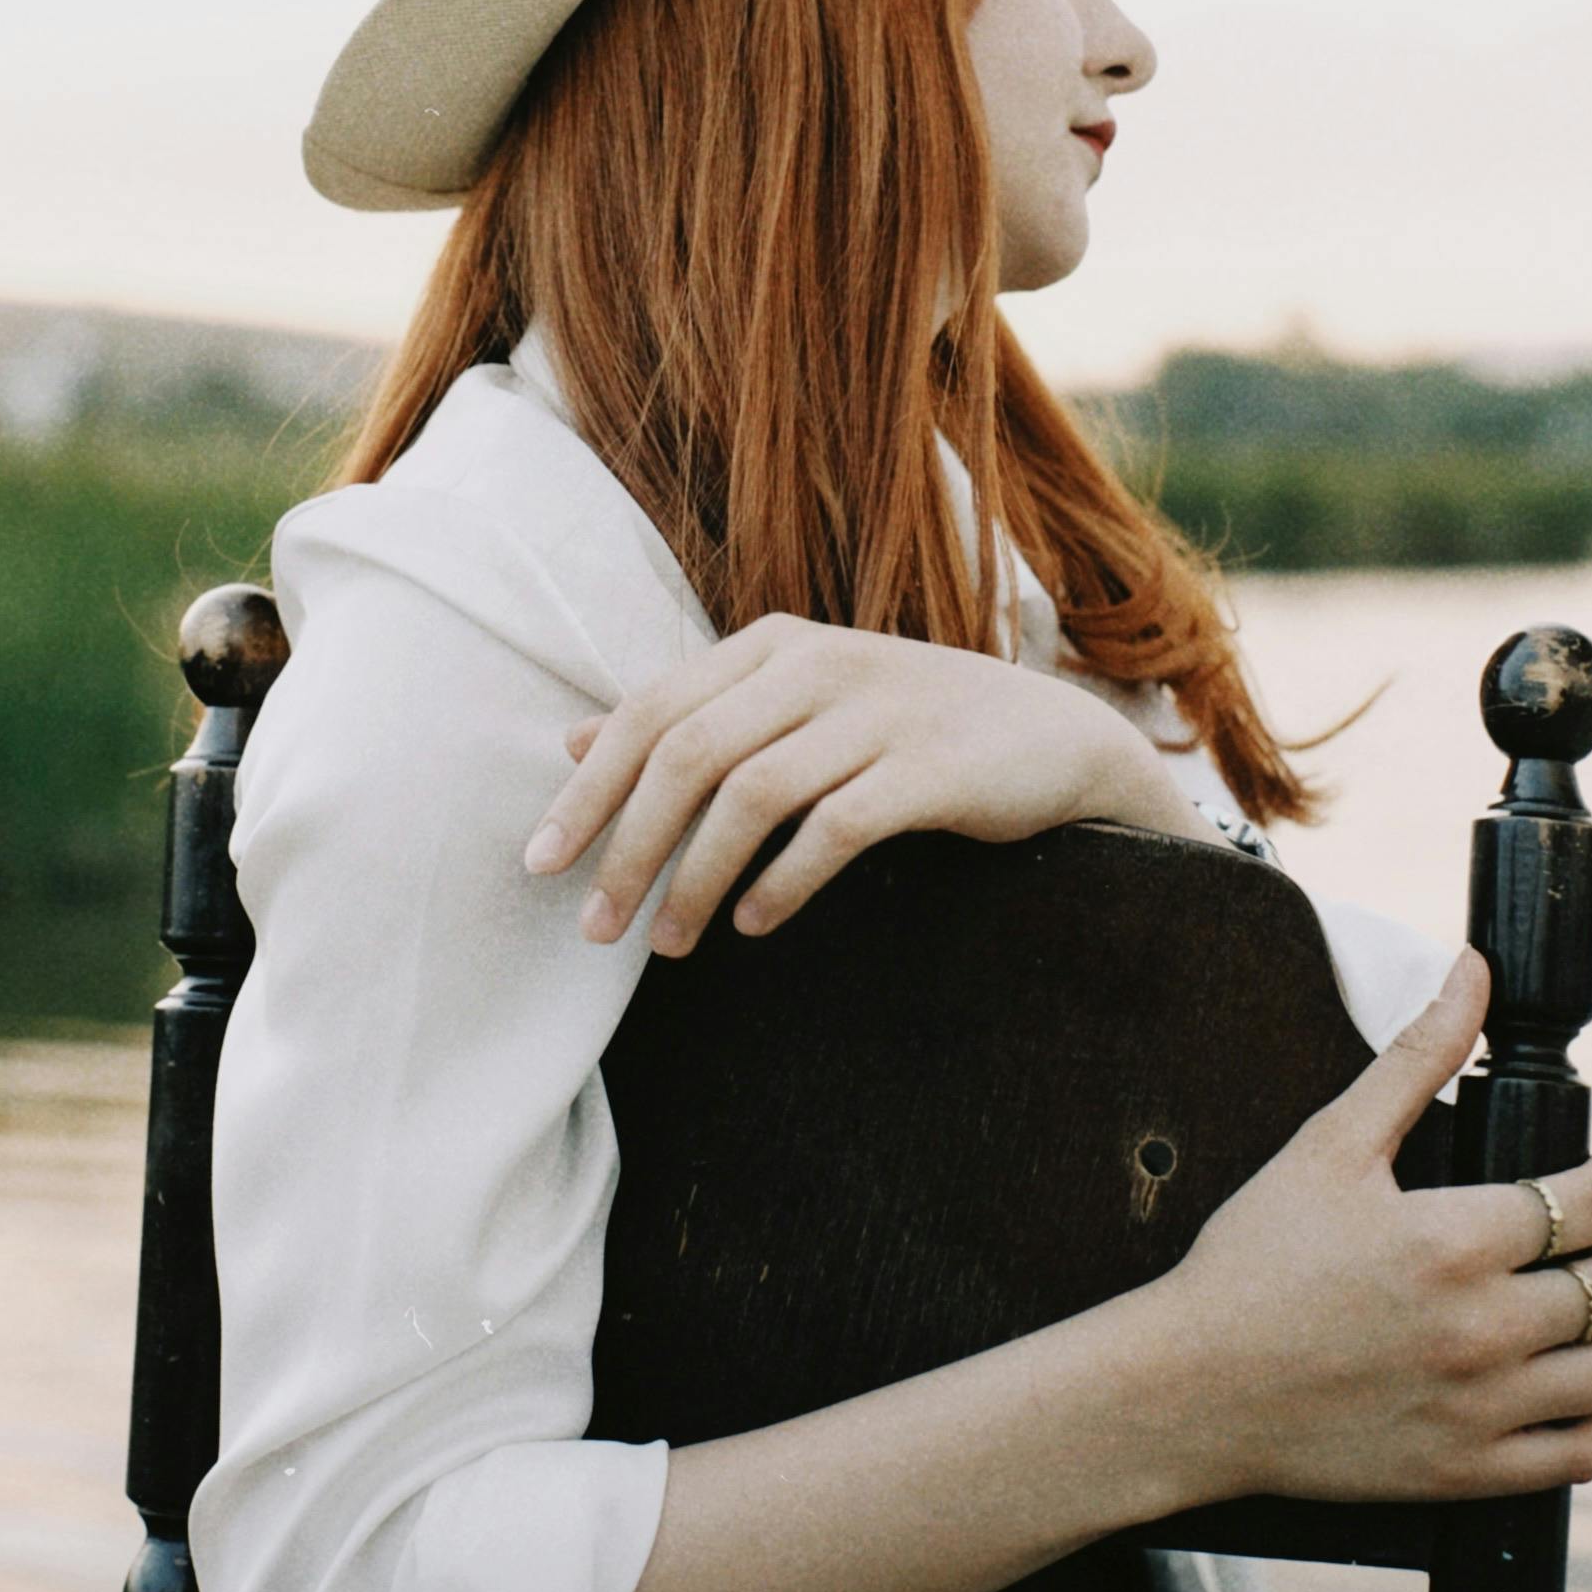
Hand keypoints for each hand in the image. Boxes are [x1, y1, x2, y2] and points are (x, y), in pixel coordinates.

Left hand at [522, 610, 1210, 952]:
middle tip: (595, 930)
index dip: (589, 792)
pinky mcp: (932, 765)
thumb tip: (574, 740)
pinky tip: (756, 925)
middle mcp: (818, 663)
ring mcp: (878, 710)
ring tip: (669, 945)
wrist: (1052, 740)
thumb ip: (691, 717)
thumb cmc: (905, 730)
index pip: (652, 713)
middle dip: (628, 848)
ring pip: (752, 792)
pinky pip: (836, 826)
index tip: (539, 866)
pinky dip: (785, 880)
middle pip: (688, 753)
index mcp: (774, 646)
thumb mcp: (793, 708)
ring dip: (697, 877)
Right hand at [1164, 948, 1591, 1506]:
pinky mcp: (1470, 1472)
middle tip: (1587, 1238)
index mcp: (1452, 1239)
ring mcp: (1481, 1409)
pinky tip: (1561, 1380)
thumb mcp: (1330, 1143)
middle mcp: (1481, 1329)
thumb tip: (1471, 970)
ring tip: (1579, 1306)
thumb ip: (1415, 1056)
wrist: (1195, 1386)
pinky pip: (1586, 1450)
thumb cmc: (1255, 1257)